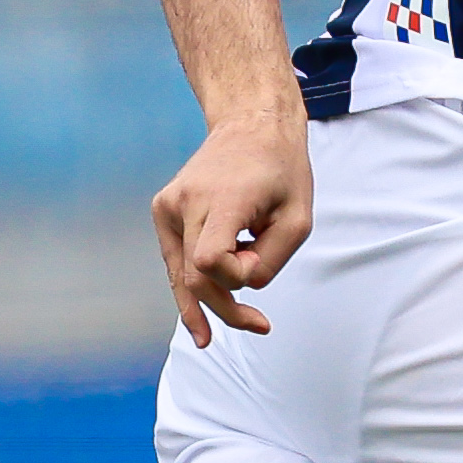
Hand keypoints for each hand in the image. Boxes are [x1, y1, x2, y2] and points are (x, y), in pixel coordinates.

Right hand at [150, 109, 313, 344]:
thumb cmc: (280, 169)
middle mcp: (185, 202)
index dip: (235, 278)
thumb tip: (239, 285)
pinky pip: (176, 259)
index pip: (209, 262)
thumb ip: (271, 261)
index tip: (260, 259)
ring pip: (178, 274)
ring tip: (210, 337)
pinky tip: (204, 306)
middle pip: (192, 278)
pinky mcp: (163, 209)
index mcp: (220, 200)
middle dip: (224, 307)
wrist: (251, 125)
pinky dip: (194, 279)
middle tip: (257, 324)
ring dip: (205, 300)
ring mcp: (168, 205)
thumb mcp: (298, 219)